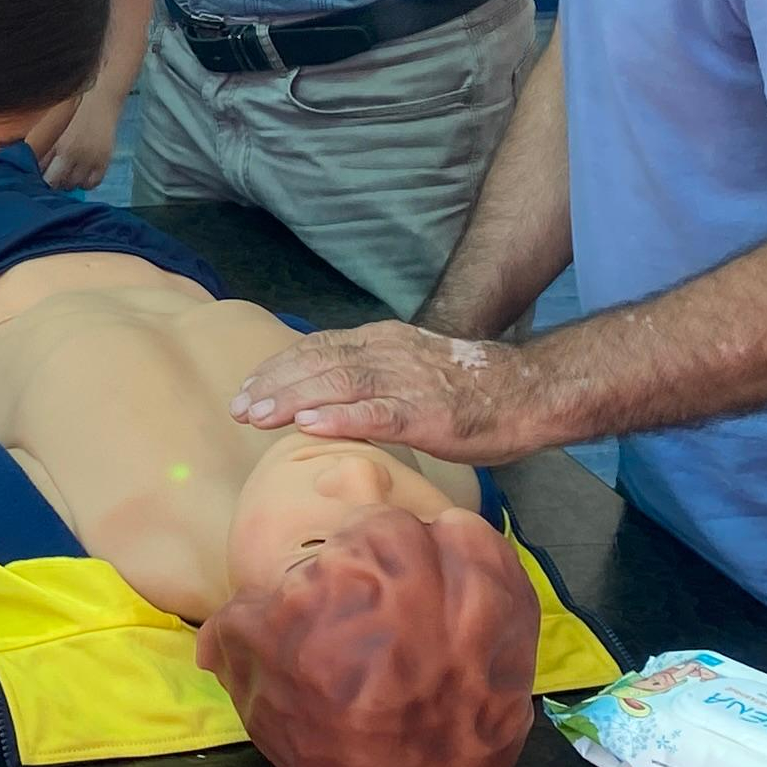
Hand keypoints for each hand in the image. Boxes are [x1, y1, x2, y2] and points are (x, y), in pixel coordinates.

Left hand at [32, 86, 121, 190]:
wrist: (101, 105)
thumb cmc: (77, 117)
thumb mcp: (59, 133)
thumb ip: (48, 152)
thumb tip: (38, 169)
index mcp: (64, 148)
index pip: (52, 179)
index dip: (48, 182)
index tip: (46, 179)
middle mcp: (79, 156)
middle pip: (65, 184)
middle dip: (59, 183)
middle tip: (57, 177)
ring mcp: (94, 160)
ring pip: (79, 185)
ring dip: (72, 183)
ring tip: (69, 175)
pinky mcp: (105, 161)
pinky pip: (94, 183)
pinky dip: (87, 183)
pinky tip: (83, 176)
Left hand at [231, 322, 534, 460]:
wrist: (528, 393)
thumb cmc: (471, 391)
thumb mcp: (413, 370)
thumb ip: (373, 376)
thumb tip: (328, 397)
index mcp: (384, 341)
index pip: (319, 347)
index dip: (279, 367)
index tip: (247, 387)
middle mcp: (390, 353)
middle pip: (319, 362)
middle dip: (274, 384)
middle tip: (238, 406)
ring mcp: (408, 383)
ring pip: (339, 384)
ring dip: (293, 399)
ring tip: (258, 415)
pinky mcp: (427, 413)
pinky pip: (377, 414)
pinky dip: (340, 417)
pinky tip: (311, 425)